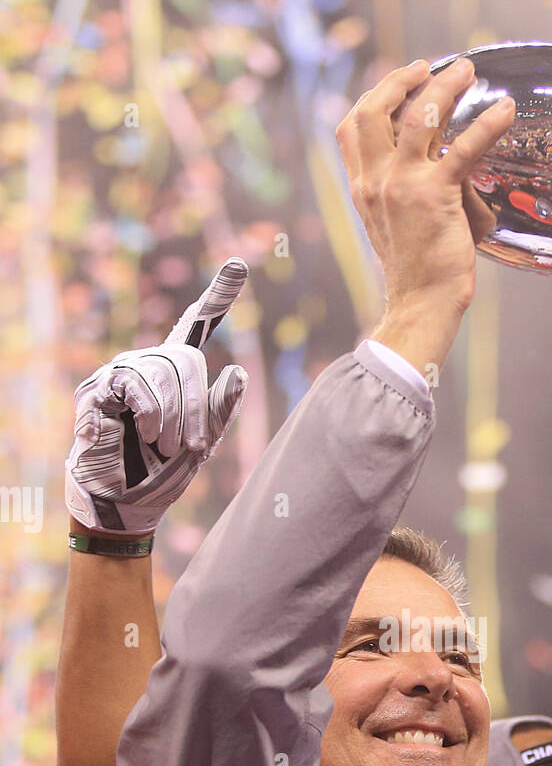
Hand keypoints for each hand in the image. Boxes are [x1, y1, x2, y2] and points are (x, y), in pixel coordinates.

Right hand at [66, 259, 248, 536]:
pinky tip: (136, 432)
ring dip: (169, 416)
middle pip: (184, 361)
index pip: (199, 325)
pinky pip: (128, 386)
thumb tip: (239, 372)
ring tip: (164, 446)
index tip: (240, 264)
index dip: (218, 296)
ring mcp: (121, 374)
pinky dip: (141, 413)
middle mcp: (150, 364)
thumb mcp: (203, 441)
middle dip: (196, 406)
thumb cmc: (164, 470)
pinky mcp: (97, 390)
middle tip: (196, 446)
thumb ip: (221, 409)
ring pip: (158, 373)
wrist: (126, 501)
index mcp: (179, 373)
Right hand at [336, 58, 514, 371]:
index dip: (376, 94)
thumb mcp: (394, 222)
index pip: (352, 127)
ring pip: (420, 115)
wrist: (421, 304)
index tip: (403, 80)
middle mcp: (376, 181)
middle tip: (433, 66)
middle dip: (403, 78)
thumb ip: (401, 187)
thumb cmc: (417, 269)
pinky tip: (505, 110)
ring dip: (446, 86)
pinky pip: (464, 148)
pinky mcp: (436, 196)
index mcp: (363, 188)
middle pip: (376, 109)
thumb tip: (437, 157)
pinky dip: (488, 124)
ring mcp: (402, 186)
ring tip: (469, 72)